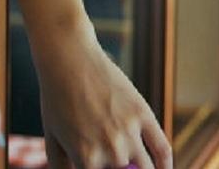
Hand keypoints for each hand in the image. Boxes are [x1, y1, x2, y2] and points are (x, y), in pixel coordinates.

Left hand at [36, 36, 171, 168]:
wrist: (68, 59)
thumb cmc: (56, 99)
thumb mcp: (52, 137)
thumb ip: (61, 167)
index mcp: (87, 159)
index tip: (103, 167)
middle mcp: (111, 150)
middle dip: (117, 168)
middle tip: (114, 161)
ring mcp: (129, 132)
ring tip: (134, 167)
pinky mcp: (143, 114)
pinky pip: (163, 148)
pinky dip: (166, 165)